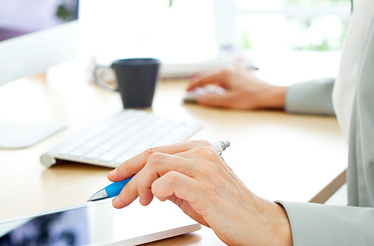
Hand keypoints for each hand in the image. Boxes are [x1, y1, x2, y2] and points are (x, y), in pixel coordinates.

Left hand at [108, 140, 292, 245]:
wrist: (257, 223)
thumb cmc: (228, 207)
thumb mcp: (195, 190)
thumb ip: (173, 182)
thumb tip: (144, 184)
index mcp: (199, 149)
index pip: (157, 151)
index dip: (131, 163)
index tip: (116, 177)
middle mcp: (201, 153)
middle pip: (152, 156)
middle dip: (128, 176)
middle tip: (117, 196)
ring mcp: (204, 167)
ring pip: (155, 164)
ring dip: (138, 185)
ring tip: (139, 201)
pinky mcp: (204, 186)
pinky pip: (168, 181)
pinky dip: (156, 190)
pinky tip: (157, 199)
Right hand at [186, 68, 286, 109]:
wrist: (270, 95)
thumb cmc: (252, 97)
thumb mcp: (229, 101)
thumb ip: (213, 100)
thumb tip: (200, 99)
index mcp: (225, 74)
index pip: (205, 79)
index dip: (194, 85)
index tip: (187, 90)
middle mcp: (230, 69)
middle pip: (210, 76)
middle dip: (201, 83)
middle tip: (192, 90)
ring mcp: (237, 71)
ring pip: (219, 76)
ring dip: (210, 83)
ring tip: (204, 90)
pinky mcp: (242, 75)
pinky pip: (226, 77)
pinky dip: (219, 83)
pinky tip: (220, 89)